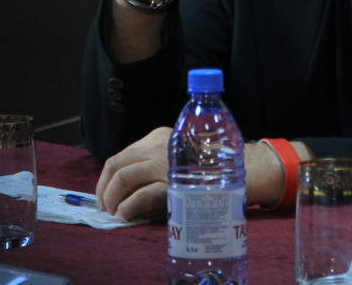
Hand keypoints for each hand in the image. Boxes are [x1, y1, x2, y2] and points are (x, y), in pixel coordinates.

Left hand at [96, 131, 311, 220]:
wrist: (246, 167)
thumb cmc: (218, 161)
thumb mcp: (186, 150)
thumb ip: (165, 157)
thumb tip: (140, 180)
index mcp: (161, 135)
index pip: (124, 153)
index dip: (109, 175)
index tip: (108, 190)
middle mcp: (159, 146)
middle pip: (117, 164)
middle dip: (104, 188)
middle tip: (105, 205)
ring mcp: (164, 164)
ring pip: (123, 178)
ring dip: (111, 199)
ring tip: (113, 213)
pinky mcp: (171, 185)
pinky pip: (139, 196)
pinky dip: (126, 207)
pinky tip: (125, 216)